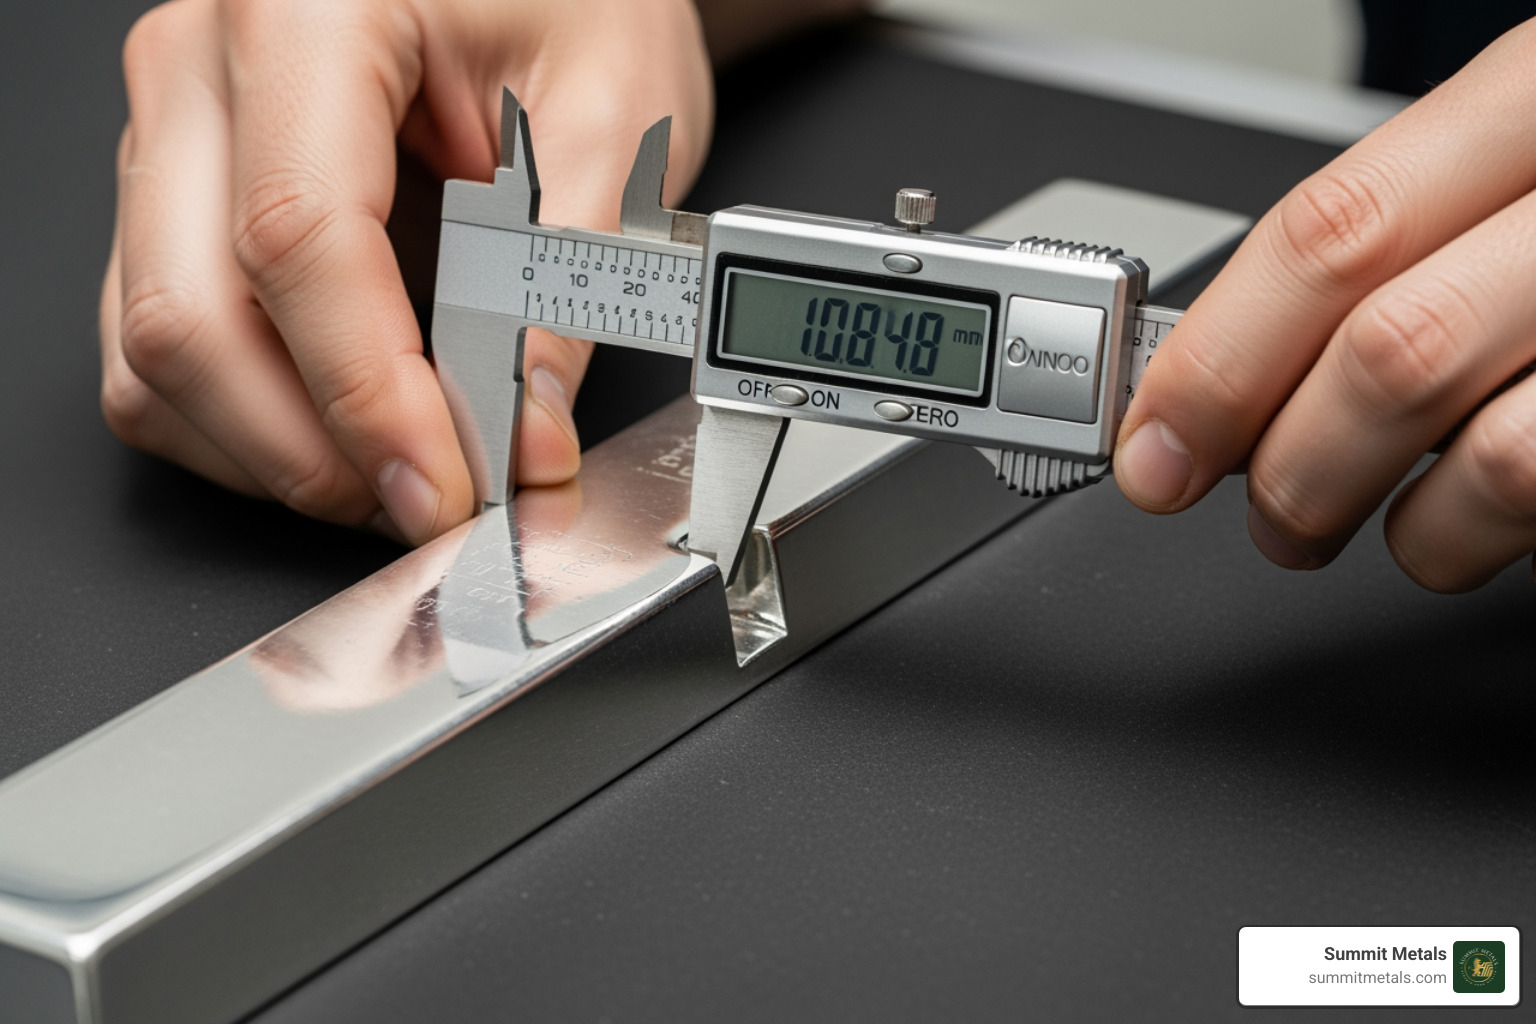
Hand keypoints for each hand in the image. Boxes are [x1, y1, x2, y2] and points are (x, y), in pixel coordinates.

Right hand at [99, 0, 712, 543]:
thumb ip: (564, 277)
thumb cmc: (571, 2)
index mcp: (304, 11)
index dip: (371, 394)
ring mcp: (171, 139)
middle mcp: (201, 70)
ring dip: (279, 453)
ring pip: (157, 354)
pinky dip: (247, 426)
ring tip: (406, 470)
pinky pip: (160, 353)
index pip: (298, 239)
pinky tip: (346, 434)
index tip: (449, 482)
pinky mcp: (176, 202)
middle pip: (192, 317)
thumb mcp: (612, 118)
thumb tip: (523, 430)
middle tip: (436, 500)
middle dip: (317, 452)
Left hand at [1115, 18, 1535, 592]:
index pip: (1328, 235)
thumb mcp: (1512, 166)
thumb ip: (1388, 249)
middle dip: (1287, 466)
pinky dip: (1496, 543)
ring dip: (1401, 533)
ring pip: (1494, 460)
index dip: (1217, 357)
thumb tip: (1223, 369)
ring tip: (1378, 533)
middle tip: (1261, 510)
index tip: (1150, 438)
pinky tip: (1484, 522)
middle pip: (1391, 354)